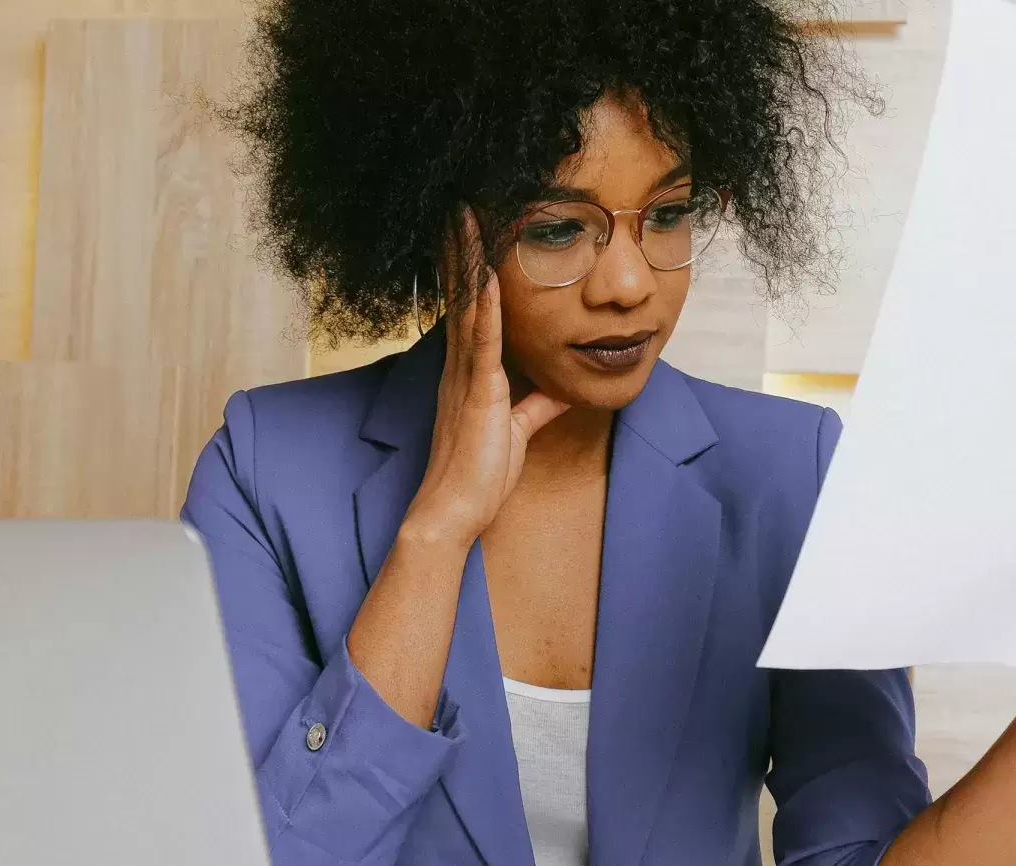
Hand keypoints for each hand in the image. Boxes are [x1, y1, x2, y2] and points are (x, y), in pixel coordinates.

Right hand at [402, 208, 569, 549]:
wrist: (454, 510)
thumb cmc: (480, 476)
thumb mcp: (517, 431)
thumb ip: (536, 404)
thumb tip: (560, 388)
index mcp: (468, 372)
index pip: (470, 309)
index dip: (469, 268)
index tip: (470, 231)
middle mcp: (460, 366)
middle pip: (462, 294)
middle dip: (461, 249)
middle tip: (460, 204)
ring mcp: (466, 376)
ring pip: (468, 306)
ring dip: (468, 260)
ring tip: (466, 216)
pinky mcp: (478, 392)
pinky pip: (482, 341)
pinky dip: (485, 305)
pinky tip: (487, 273)